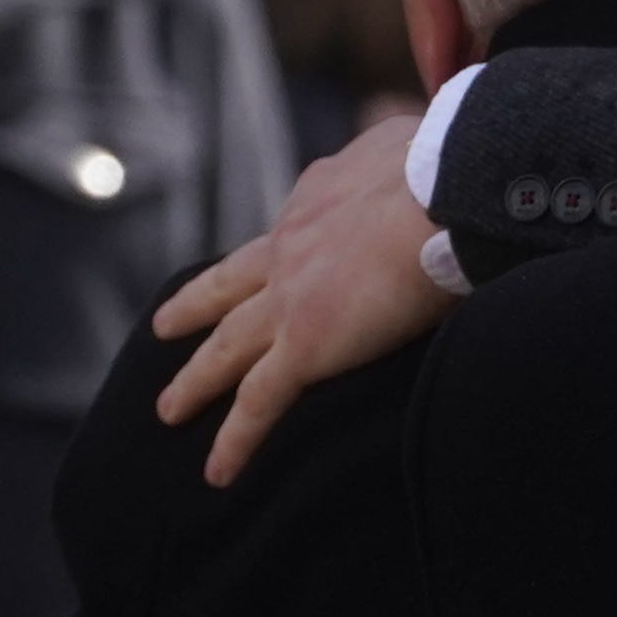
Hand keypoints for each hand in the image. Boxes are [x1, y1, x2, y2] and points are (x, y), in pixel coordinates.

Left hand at [150, 111, 456, 481]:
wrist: (444, 193)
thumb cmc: (450, 165)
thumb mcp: (415, 144)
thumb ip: (406, 155)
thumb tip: (425, 154)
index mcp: (320, 195)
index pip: (288, 226)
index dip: (274, 247)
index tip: (272, 259)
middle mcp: (291, 244)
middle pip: (230, 284)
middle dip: (197, 305)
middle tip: (167, 325)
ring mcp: (290, 297)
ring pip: (227, 348)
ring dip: (196, 379)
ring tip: (170, 407)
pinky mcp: (304, 345)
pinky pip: (259, 403)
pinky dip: (235, 440)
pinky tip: (217, 473)